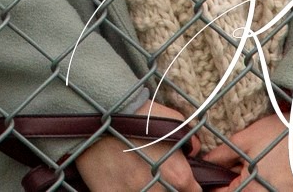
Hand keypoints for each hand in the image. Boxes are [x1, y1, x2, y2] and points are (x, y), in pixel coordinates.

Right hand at [74, 102, 199, 191]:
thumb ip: (189, 139)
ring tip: (136, 175)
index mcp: (178, 175)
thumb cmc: (136, 112)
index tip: (177, 178)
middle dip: (167, 187)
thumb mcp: (172, 119)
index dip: (186, 185)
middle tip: (155, 175)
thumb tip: (194, 151)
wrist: (98, 109)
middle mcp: (158, 190)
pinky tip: (120, 179)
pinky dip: (123, 189)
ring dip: (147, 189)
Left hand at [199, 113, 292, 191]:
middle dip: (237, 183)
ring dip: (256, 185)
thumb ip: (222, 155)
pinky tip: (278, 173)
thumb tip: (207, 162)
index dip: (217, 185)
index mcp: (251, 191)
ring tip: (264, 168)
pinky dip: (273, 185)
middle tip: (243, 168)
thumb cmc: (284, 135)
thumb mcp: (245, 139)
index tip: (218, 176)